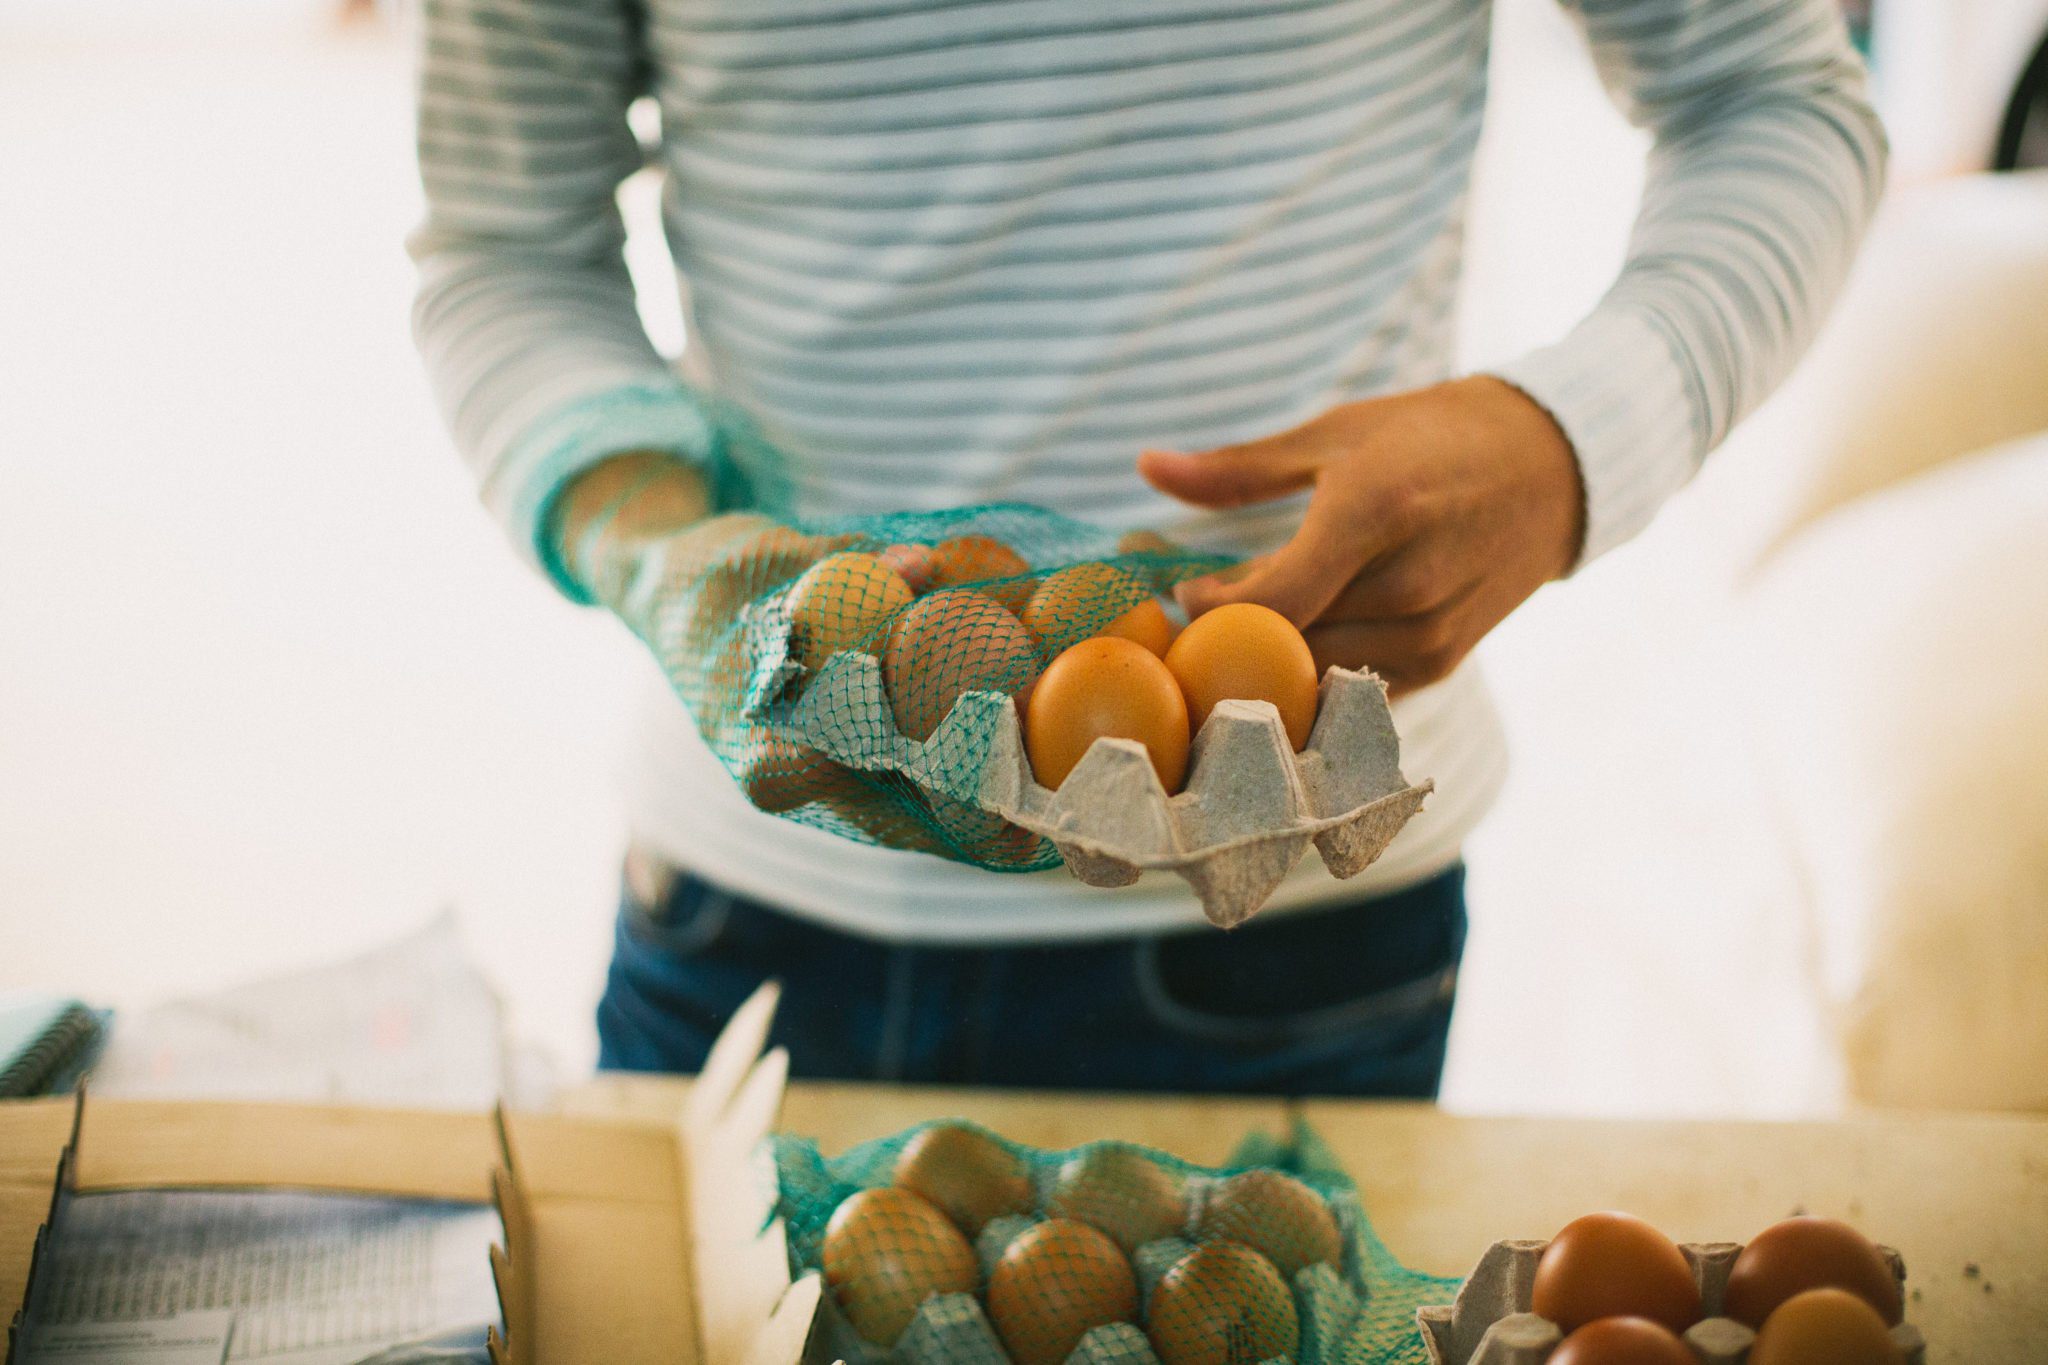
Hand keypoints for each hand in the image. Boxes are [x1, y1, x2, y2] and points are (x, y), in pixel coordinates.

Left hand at [1138, 376, 1583, 696]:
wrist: (1552, 469)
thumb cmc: (1429, 438)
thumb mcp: (1334, 435)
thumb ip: (1237, 468)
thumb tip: (1146, 467)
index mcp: (1375, 510)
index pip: (1274, 601)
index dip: (1214, 610)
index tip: (1187, 590)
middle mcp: (1408, 583)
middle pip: (1286, 646)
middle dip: (1228, 638)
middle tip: (1195, 618)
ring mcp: (1430, 633)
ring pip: (1315, 676)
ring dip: (1269, 661)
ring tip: (1244, 626)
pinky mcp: (1442, 664)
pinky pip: (1353, 690)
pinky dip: (1315, 674)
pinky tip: (1296, 644)